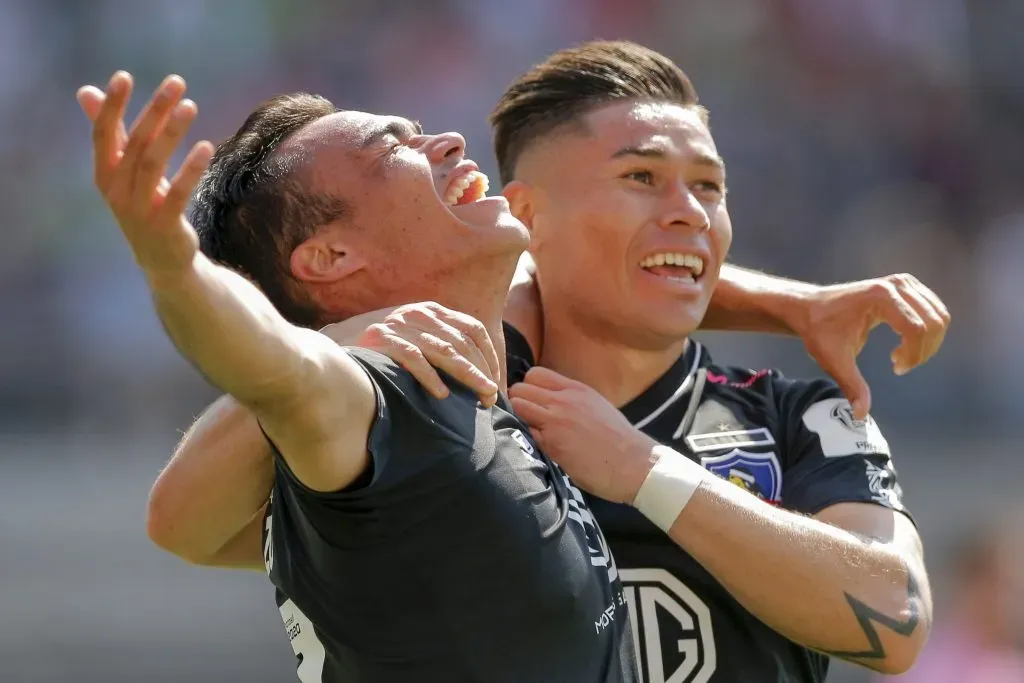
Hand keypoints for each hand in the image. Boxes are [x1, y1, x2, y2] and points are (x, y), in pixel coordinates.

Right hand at [78, 71, 213, 281]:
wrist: (162, 260)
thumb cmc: (143, 205)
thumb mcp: (124, 171)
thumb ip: (111, 133)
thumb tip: (85, 91)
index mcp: (104, 174)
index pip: (103, 134)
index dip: (112, 106)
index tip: (124, 76)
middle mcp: (117, 191)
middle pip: (135, 143)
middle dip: (155, 110)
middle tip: (176, 82)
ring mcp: (139, 209)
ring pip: (154, 164)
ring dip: (172, 132)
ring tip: (190, 105)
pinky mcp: (165, 225)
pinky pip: (178, 192)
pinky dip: (190, 168)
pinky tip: (205, 146)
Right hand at [323, 303, 500, 406]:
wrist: (333, 345)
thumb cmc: (380, 349)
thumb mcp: (413, 337)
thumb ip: (440, 345)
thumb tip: (477, 374)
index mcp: (430, 311)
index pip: (473, 329)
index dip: (489, 355)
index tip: (496, 379)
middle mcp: (417, 314)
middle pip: (462, 343)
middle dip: (482, 371)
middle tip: (492, 397)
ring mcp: (398, 325)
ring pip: (444, 351)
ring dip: (467, 376)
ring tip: (481, 397)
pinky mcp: (379, 339)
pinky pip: (413, 358)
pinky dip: (430, 377)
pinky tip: (443, 395)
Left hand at [508, 367, 656, 503]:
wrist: (633, 463)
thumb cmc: (619, 438)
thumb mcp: (596, 405)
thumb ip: (572, 400)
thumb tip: (551, 401)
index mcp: (575, 389)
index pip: (534, 374)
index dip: (528, 388)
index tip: (532, 401)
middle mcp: (563, 400)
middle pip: (520, 389)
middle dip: (517, 402)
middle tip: (526, 418)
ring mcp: (555, 421)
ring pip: (517, 407)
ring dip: (518, 419)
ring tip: (531, 432)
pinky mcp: (551, 443)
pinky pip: (527, 433)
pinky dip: (527, 439)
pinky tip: (539, 447)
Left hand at [793, 274, 949, 418]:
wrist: (809, 309)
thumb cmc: (820, 332)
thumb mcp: (834, 361)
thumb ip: (852, 386)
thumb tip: (860, 415)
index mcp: (879, 297)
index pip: (917, 328)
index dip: (914, 354)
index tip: (896, 368)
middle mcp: (895, 285)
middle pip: (933, 322)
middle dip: (923, 350)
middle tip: (900, 365)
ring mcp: (902, 282)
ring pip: (938, 317)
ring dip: (927, 342)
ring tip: (900, 355)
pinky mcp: (906, 286)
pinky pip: (934, 310)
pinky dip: (928, 331)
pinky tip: (904, 343)